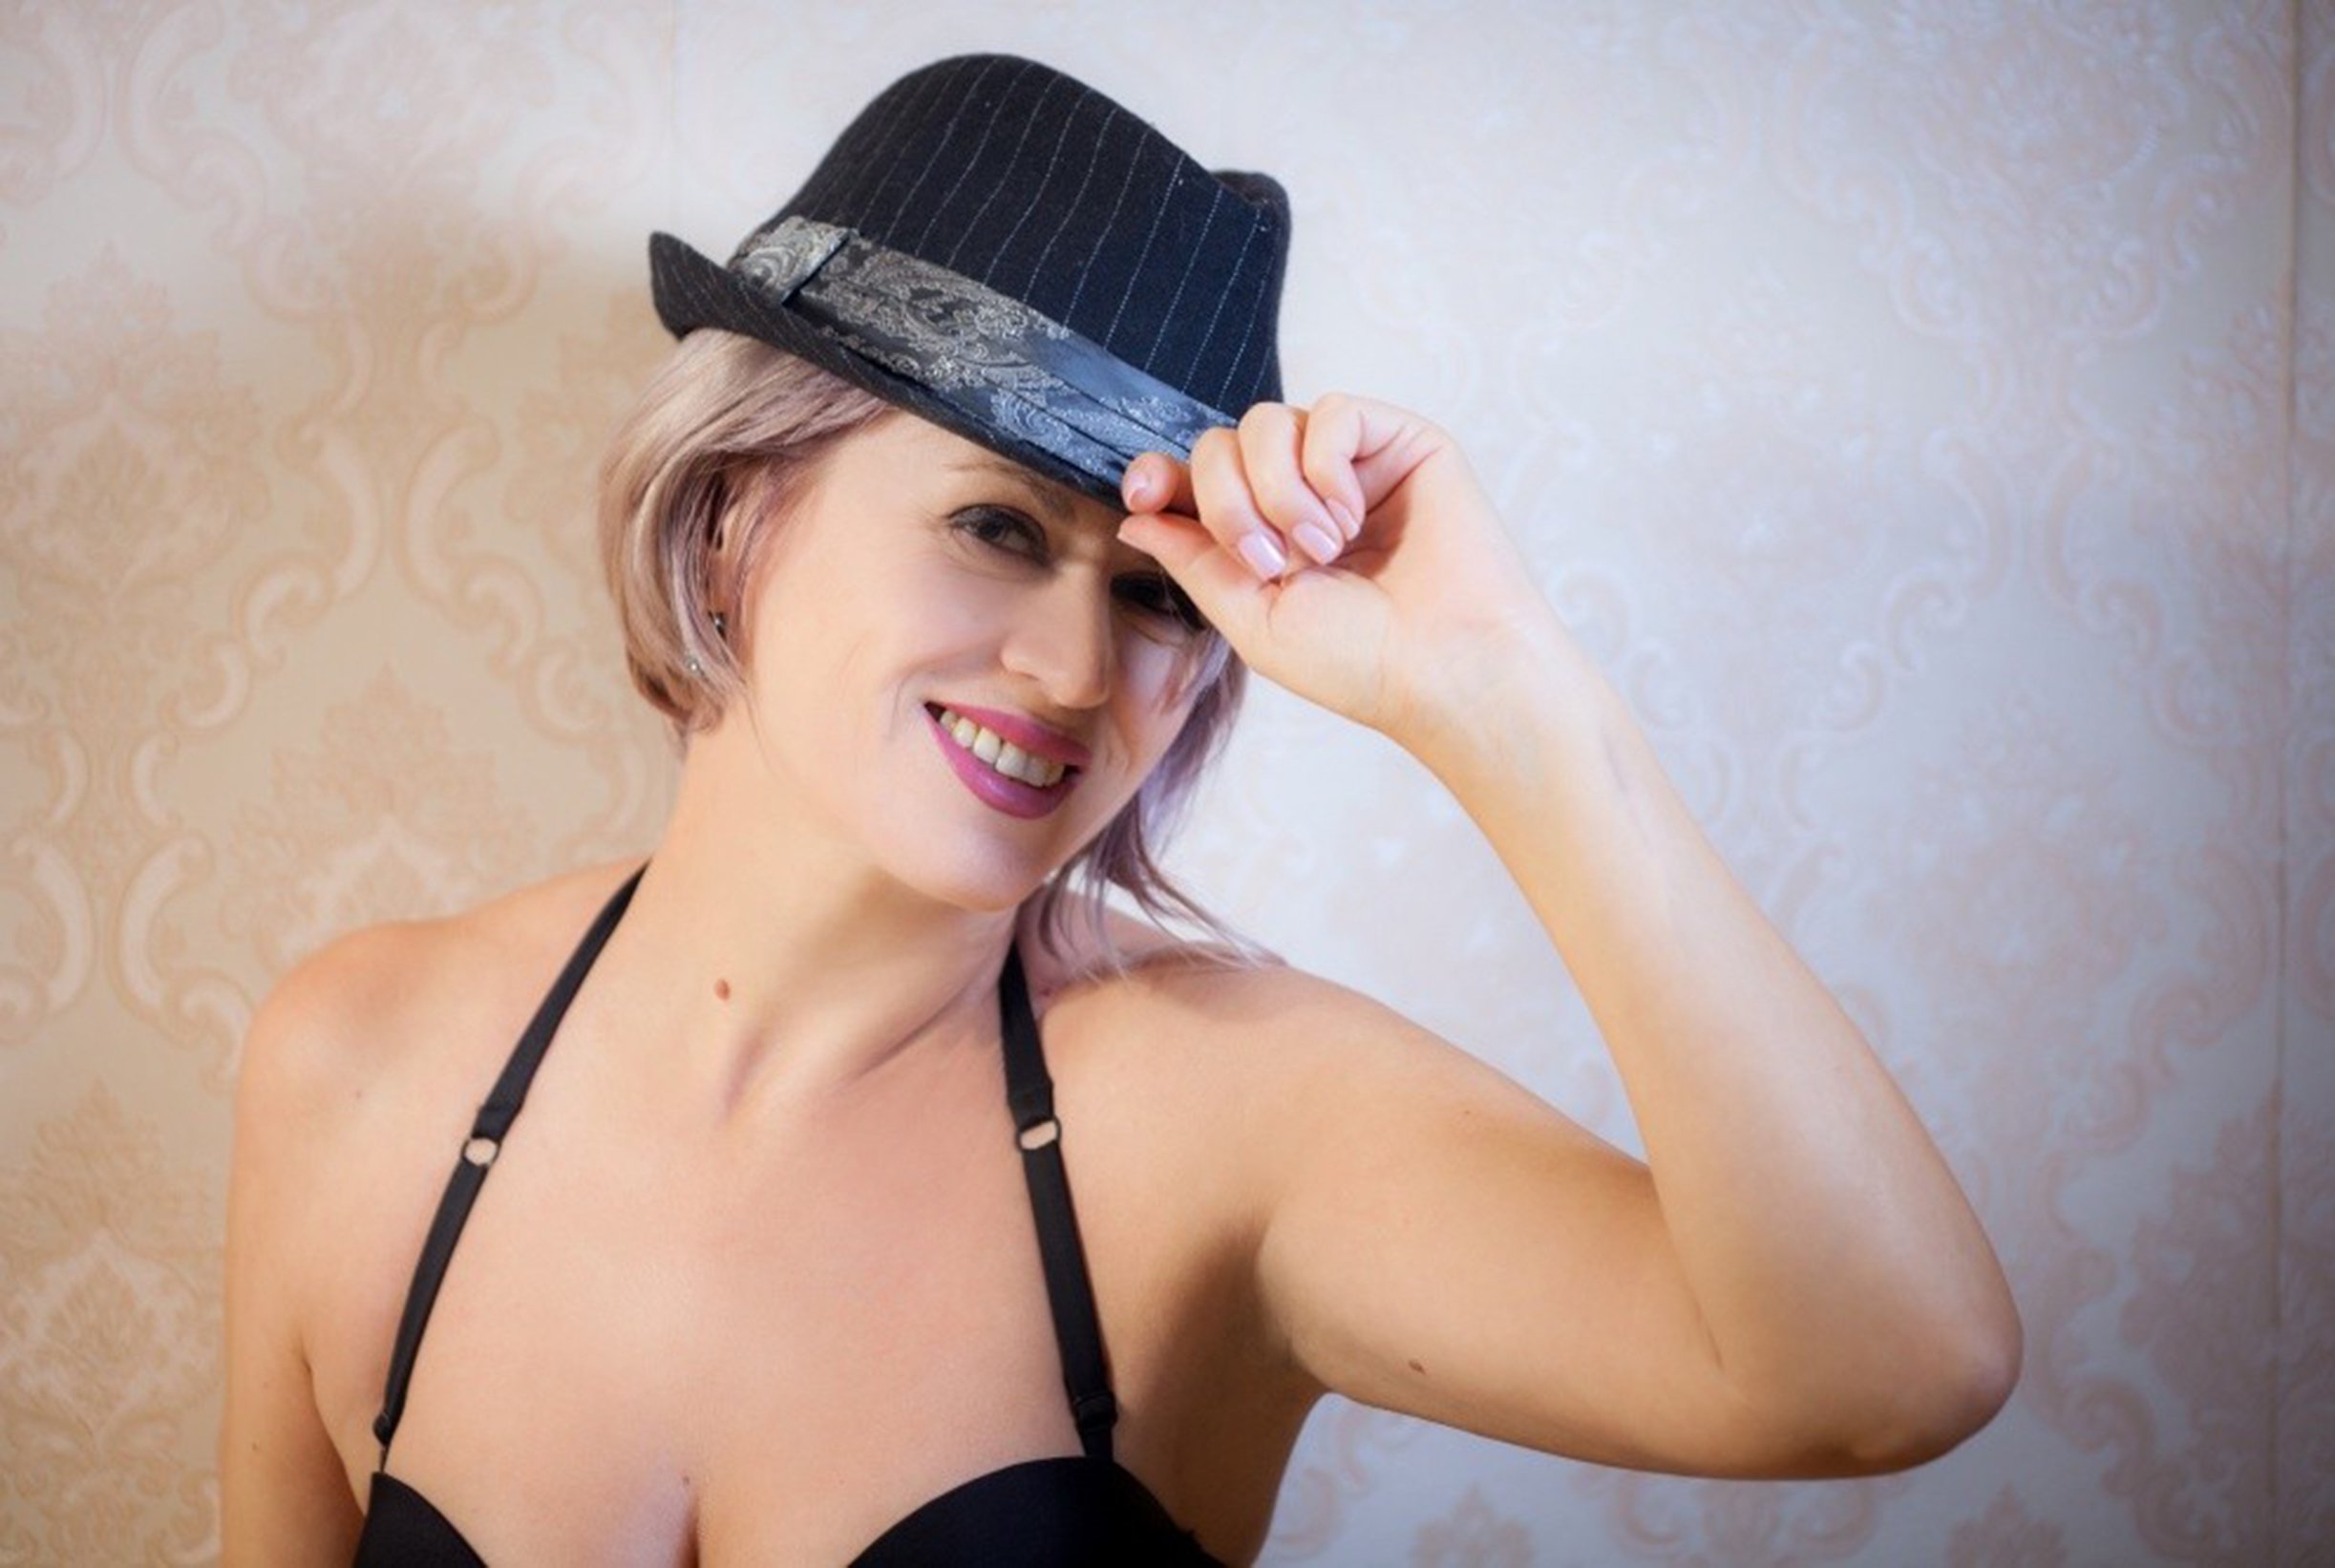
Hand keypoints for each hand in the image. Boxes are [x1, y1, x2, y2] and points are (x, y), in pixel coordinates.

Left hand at [1118, 395, 1568, 747]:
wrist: (1446, 669)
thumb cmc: (1359, 662)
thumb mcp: (1251, 619)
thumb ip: (1193, 561)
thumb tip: (1134, 514)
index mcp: (1265, 538)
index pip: (1195, 481)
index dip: (1159, 475)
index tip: (1142, 492)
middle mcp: (1303, 494)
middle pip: (1221, 445)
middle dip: (1228, 503)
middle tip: (1272, 563)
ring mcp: (1351, 466)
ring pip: (1268, 421)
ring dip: (1277, 490)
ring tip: (1322, 550)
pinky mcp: (1400, 442)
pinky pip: (1332, 412)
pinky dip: (1325, 466)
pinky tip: (1350, 519)